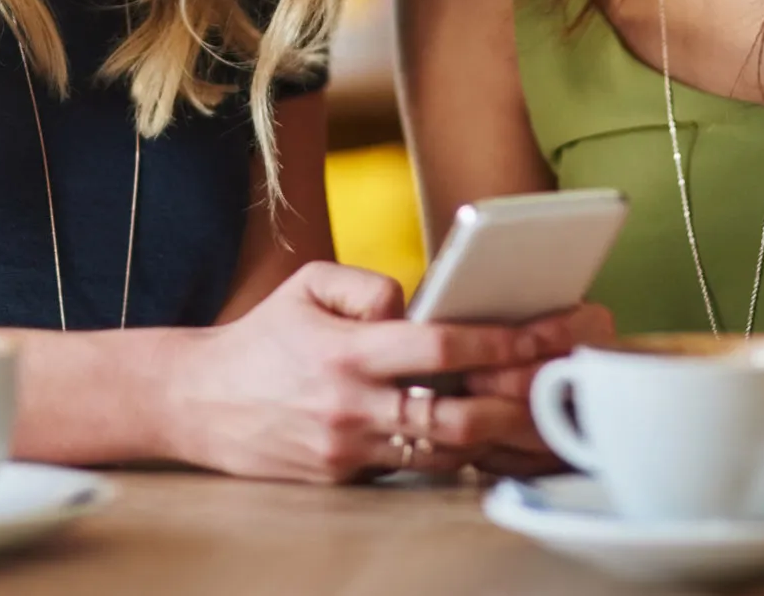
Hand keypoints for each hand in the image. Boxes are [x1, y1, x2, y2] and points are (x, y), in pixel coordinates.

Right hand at [159, 262, 596, 482]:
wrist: (199, 401)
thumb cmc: (263, 337)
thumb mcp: (308, 286)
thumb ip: (370, 286)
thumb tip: (418, 305)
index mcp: (346, 351)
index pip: (439, 347)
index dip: (498, 342)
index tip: (545, 335)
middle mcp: (352, 405)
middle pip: (457, 415)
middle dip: (518, 401)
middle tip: (564, 386)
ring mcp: (350, 449)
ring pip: (445, 451)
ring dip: (499, 436)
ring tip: (544, 415)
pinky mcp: (346, 477)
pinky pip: (415, 467)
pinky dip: (456, 455)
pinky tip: (493, 441)